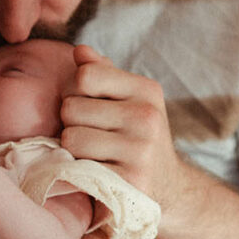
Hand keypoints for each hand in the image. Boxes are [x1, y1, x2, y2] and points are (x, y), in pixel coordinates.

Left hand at [61, 45, 188, 220]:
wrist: (168, 187)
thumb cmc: (137, 136)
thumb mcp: (129, 99)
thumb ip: (103, 73)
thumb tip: (80, 51)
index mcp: (146, 90)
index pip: (85, 75)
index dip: (76, 91)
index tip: (88, 105)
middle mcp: (146, 117)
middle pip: (71, 108)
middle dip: (71, 122)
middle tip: (90, 135)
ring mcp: (139, 150)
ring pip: (70, 139)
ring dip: (72, 149)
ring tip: (92, 154)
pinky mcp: (128, 182)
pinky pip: (77, 168)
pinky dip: (77, 171)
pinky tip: (94, 172)